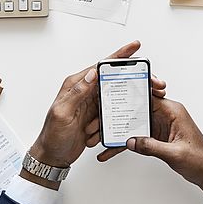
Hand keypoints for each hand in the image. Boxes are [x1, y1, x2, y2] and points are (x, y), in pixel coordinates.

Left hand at [28, 40, 166, 187]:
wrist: (53, 156)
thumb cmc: (52, 136)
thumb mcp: (62, 113)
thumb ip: (77, 92)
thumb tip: (92, 73)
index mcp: (75, 85)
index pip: (100, 66)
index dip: (119, 56)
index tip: (134, 47)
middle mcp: (84, 91)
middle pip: (112, 79)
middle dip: (130, 80)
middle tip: (150, 81)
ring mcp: (91, 104)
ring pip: (115, 97)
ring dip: (121, 105)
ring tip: (123, 112)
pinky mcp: (96, 116)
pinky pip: (112, 113)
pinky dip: (114, 120)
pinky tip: (112, 127)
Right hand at [97, 98, 202, 201]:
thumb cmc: (200, 159)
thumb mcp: (174, 153)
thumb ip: (151, 146)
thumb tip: (131, 141)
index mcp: (172, 110)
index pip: (148, 96)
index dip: (129, 95)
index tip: (113, 95)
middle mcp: (165, 115)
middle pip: (136, 109)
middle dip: (116, 115)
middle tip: (98, 121)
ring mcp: (159, 125)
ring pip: (133, 124)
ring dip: (117, 131)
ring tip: (98, 138)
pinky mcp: (156, 136)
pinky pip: (136, 137)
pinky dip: (125, 144)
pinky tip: (110, 152)